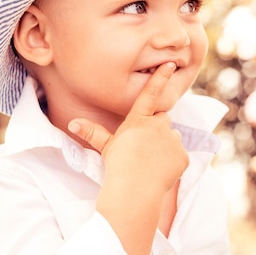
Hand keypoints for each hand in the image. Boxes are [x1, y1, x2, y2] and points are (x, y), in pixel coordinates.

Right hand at [68, 61, 188, 191]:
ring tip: (151, 162)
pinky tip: (161, 172)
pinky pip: (180, 156)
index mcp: (139, 120)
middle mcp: (158, 125)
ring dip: (166, 146)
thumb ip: (92, 132)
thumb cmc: (117, 167)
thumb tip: (72, 123)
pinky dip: (173, 163)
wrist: (134, 190)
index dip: (161, 77)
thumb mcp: (106, 147)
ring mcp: (173, 139)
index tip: (171, 64)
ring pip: (172, 138)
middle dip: (157, 130)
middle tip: (144, 148)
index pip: (150, 93)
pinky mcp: (183, 155)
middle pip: (162, 120)